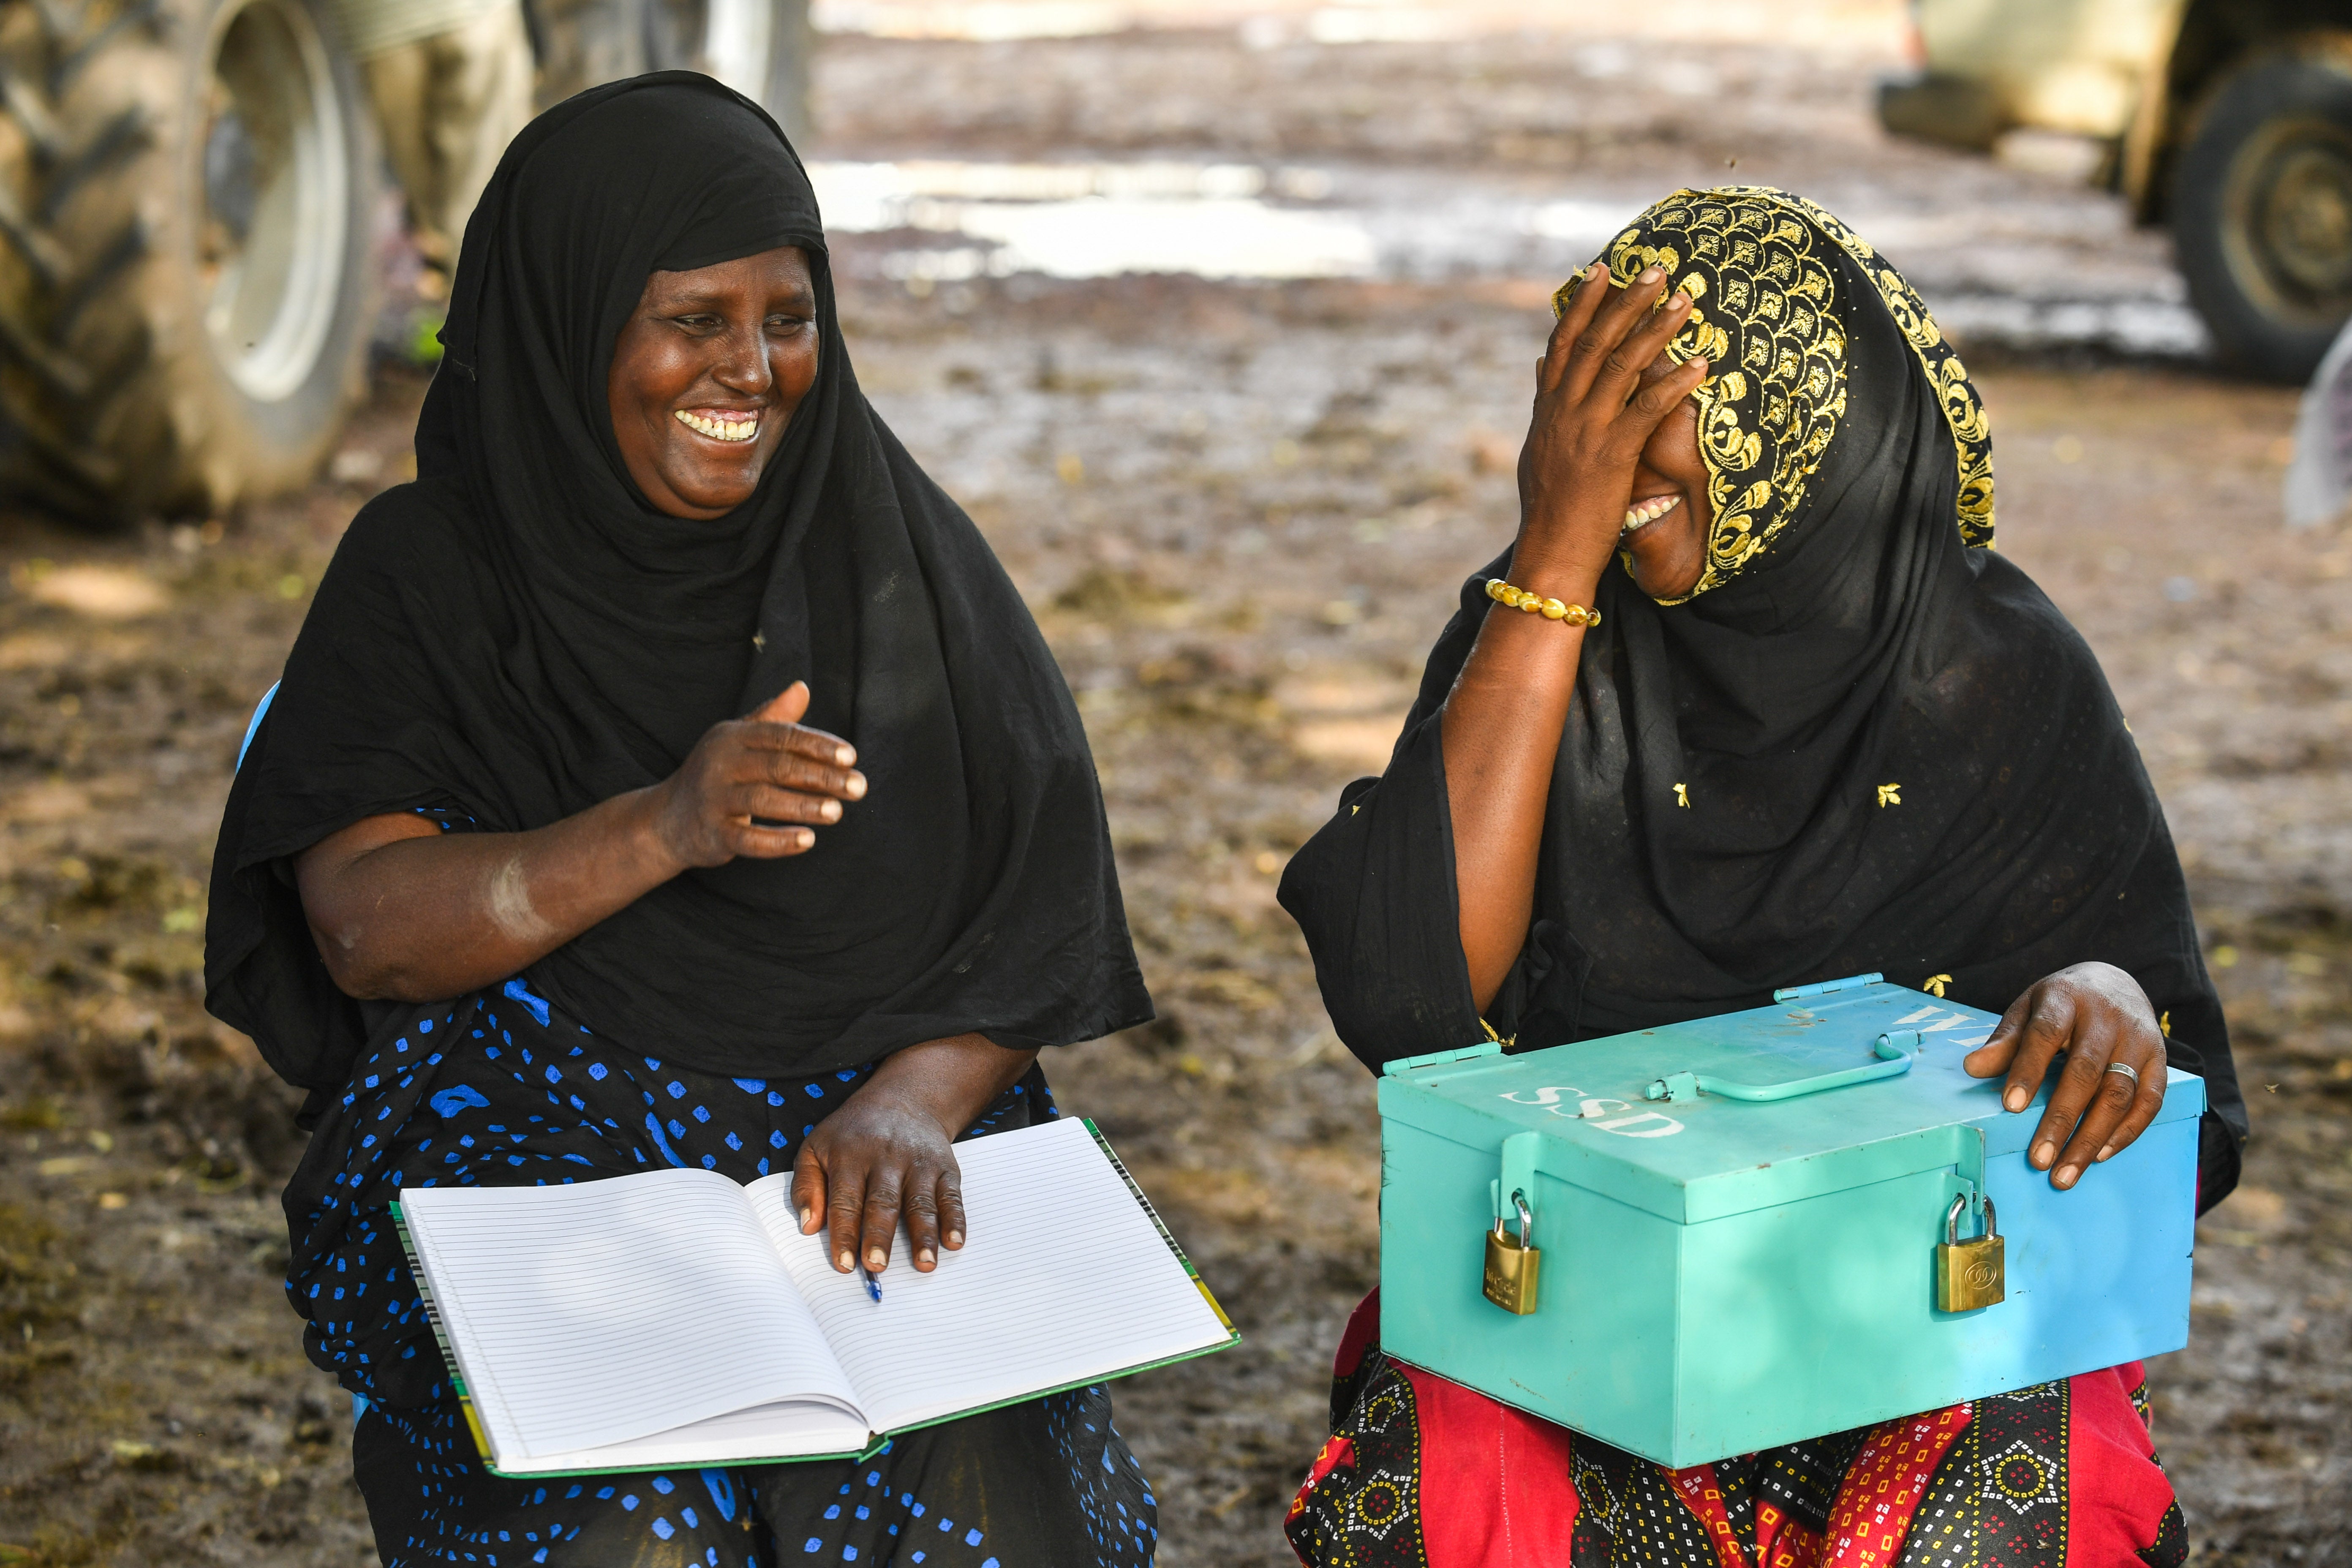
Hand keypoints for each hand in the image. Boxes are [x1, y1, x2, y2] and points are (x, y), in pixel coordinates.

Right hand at [650, 680, 865, 867]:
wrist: (667, 819)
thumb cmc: (716, 774)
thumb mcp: (739, 740)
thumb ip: (772, 717)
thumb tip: (803, 688)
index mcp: (732, 737)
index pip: (781, 736)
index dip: (818, 746)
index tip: (851, 757)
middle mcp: (720, 764)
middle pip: (777, 767)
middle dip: (821, 777)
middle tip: (858, 787)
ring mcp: (713, 799)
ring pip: (763, 801)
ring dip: (803, 806)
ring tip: (837, 812)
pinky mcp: (712, 834)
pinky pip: (747, 840)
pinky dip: (778, 841)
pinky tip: (807, 840)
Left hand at [787, 1033, 1037, 1275]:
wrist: (903, 1099)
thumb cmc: (852, 1134)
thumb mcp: (816, 1147)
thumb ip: (805, 1186)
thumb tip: (808, 1226)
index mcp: (849, 1155)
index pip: (846, 1200)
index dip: (845, 1234)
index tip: (844, 1264)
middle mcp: (886, 1158)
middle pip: (883, 1202)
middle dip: (880, 1236)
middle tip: (877, 1266)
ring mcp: (918, 1162)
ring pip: (920, 1202)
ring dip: (924, 1235)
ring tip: (924, 1264)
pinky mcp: (944, 1167)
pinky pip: (951, 1196)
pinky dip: (955, 1220)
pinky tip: (954, 1242)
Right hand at [1513, 262, 1708, 593]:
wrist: (1551, 552)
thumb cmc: (1549, 507)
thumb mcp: (1538, 449)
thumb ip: (1543, 405)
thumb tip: (1540, 367)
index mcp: (1547, 409)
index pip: (1562, 343)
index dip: (1581, 304)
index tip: (1602, 271)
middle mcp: (1564, 412)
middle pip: (1594, 342)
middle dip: (1626, 302)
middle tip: (1658, 270)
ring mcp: (1587, 430)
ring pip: (1621, 365)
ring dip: (1655, 329)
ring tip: (1684, 302)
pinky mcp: (1613, 454)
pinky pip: (1648, 409)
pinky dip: (1675, 383)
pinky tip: (1702, 364)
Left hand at [1964, 962, 2168, 1190]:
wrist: (2116, 982)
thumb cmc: (2062, 1004)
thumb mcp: (2027, 1009)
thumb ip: (2004, 1041)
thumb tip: (1972, 1067)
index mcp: (2066, 998)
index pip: (2045, 1034)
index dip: (2028, 1070)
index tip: (2011, 1106)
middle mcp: (2107, 1018)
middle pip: (2085, 1072)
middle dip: (2061, 1119)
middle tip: (2038, 1159)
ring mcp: (2138, 1040)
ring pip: (2119, 1093)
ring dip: (2092, 1137)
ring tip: (2066, 1172)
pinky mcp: (2160, 1061)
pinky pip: (2149, 1101)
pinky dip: (2126, 1132)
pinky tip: (2101, 1155)